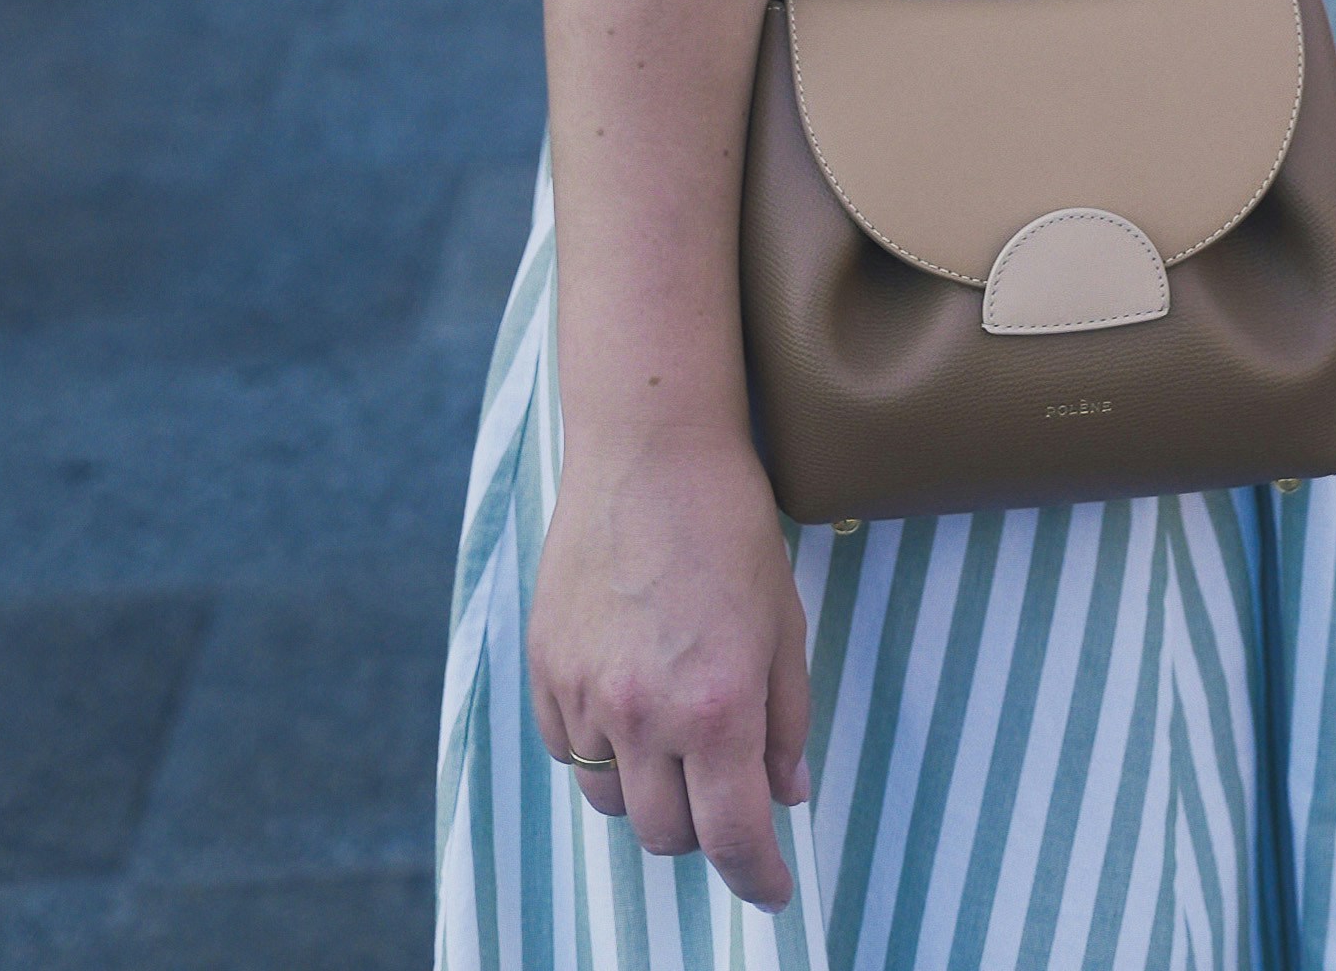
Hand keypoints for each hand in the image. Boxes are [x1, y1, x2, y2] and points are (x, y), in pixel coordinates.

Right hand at [528, 432, 810, 904]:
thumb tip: (788, 794)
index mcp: (718, 705)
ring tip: (677, 744)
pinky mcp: (547, 669)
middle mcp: (645, 713)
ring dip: (650, 795)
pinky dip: (602, 753)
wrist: (650, 448)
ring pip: (612, 802)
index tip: (773, 887)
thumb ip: (787, 720)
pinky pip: (569, 752)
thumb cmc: (730, 526)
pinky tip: (630, 708)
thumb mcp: (784, 624)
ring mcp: (586, 694)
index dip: (759, 878)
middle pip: (666, 835)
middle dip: (705, 833)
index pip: (734, 837)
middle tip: (728, 795)